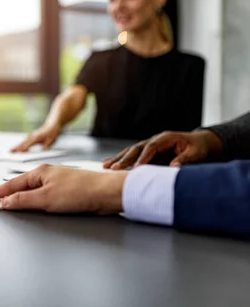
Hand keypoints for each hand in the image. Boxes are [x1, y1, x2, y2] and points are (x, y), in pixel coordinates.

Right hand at [0, 164, 126, 213]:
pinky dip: (32, 199)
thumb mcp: (46, 198)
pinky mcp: (65, 191)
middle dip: (6, 192)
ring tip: (8, 202)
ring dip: (19, 196)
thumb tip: (6, 201)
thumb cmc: (80, 191)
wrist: (106, 193)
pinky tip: (33, 204)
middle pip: (20, 185)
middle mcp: (47, 175)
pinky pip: (41, 195)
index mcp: (39, 173)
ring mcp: (56, 182)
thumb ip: (24, 200)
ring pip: (31, 190)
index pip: (12, 184)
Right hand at [11, 124, 60, 152]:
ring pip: (23, 142)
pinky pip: (25, 141)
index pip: (29, 144)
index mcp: (37, 137)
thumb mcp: (52, 139)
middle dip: (16, 147)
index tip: (19, 151)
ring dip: (17, 146)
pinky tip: (18, 148)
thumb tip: (44, 149)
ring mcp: (31, 136)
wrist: (52, 124)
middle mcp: (32, 136)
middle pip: (23, 143)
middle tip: (10, 151)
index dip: (24, 148)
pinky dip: (21, 144)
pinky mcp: (31, 136)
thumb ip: (47, 145)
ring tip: (11, 150)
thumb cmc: (52, 131)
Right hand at [103, 130, 222, 169]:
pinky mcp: (147, 152)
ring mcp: (150, 145)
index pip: (151, 147)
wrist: (200, 143)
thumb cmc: (198, 148)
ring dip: (119, 159)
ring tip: (106, 166)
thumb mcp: (196, 154)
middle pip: (136, 148)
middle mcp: (155, 140)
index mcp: (166, 138)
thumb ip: (184, 159)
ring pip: (131, 151)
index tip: (137, 168)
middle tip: (114, 168)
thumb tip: (173, 167)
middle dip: (124, 158)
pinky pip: (132, 156)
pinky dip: (120, 160)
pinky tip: (108, 163)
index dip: (143, 157)